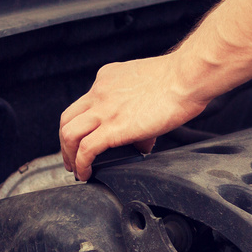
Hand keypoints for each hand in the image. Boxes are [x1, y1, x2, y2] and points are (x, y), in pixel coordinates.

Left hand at [59, 55, 208, 180]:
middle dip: (65, 142)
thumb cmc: (180, 81)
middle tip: (71, 158)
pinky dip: (81, 164)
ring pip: (69, 134)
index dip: (85, 125)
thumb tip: (141, 141)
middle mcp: (100, 92)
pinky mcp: (113, 127)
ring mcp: (104, 109)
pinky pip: (85, 149)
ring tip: (76, 169)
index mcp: (107, 79)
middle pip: (67, 119)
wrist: (186, 78)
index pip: (85, 104)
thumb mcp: (149, 89)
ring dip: (68, 155)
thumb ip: (140, 111)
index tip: (90, 139)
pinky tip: (86, 174)